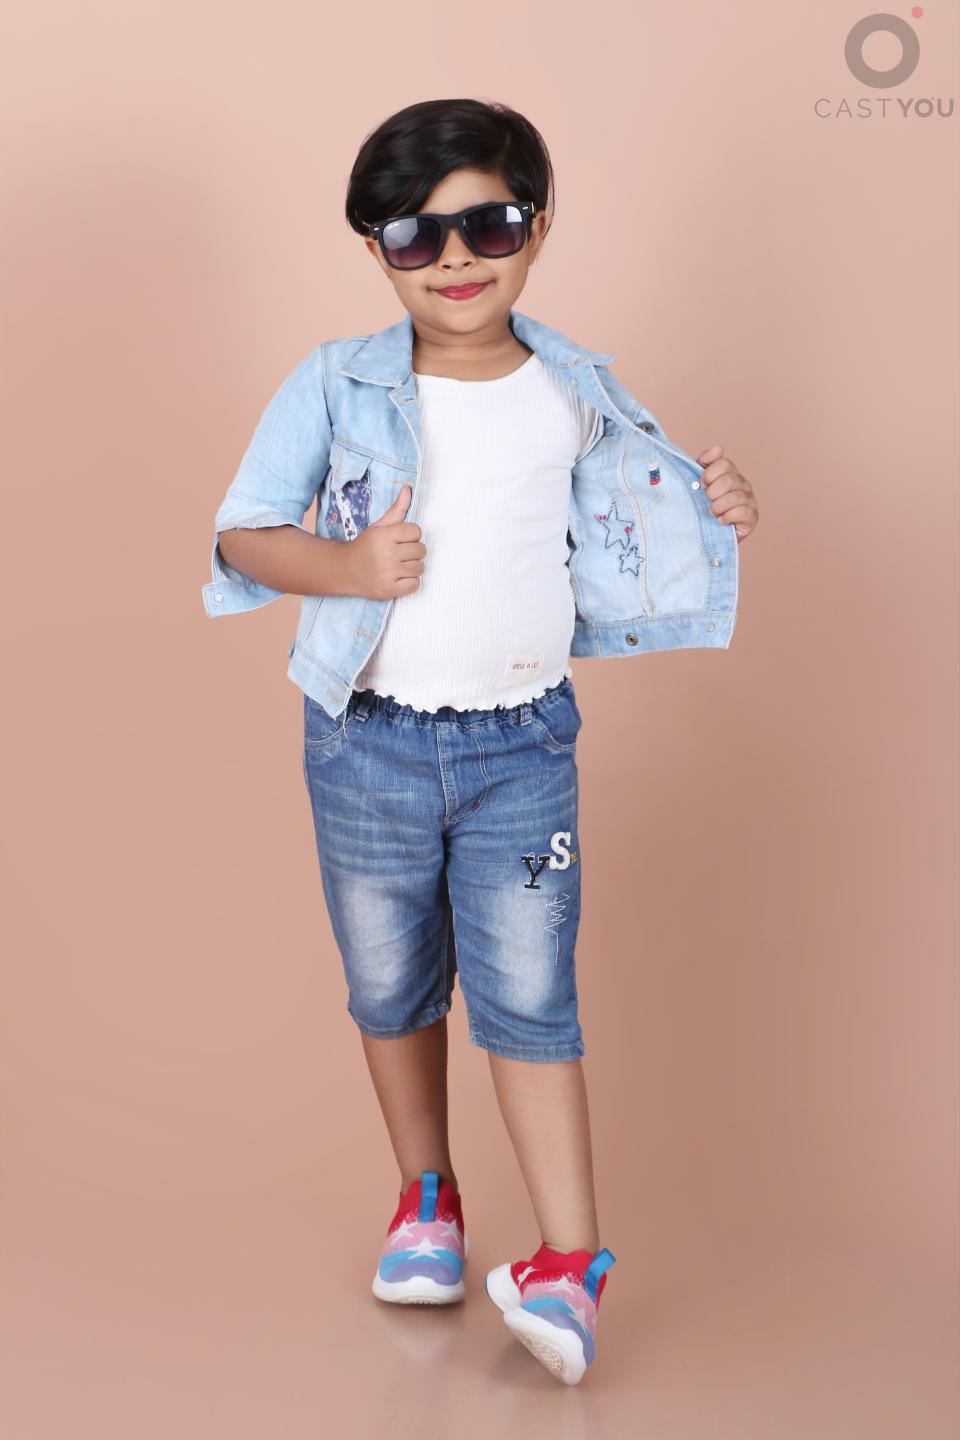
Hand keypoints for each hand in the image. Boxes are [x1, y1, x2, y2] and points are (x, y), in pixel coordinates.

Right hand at [345, 485, 426, 599]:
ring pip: (419, 567)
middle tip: (400, 554)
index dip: (411, 535)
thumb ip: (397, 510)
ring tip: (400, 566)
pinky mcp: (390, 590)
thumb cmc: (365, 546)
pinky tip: (399, 577)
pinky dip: (410, 582)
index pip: (416, 532)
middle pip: (420, 550)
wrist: (345, 570)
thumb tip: (408, 489)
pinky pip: (415, 584)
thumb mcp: (379, 527)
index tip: (401, 540)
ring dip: (413, 567)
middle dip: (413, 551)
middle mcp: (387, 554)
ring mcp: (388, 574)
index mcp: (385, 536)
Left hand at [695, 445, 757, 542]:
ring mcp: (749, 499)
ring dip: (717, 507)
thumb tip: (718, 448)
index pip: (723, 464)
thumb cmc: (704, 505)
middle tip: (707, 501)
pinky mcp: (752, 516)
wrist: (710, 532)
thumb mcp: (700, 483)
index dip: (709, 474)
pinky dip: (727, 517)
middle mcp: (742, 483)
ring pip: (734, 497)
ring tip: (712, 512)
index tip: (701, 484)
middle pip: (728, 480)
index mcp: (730, 473)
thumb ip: (704, 463)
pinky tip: (721, 520)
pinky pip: (741, 512)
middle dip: (712, 493)